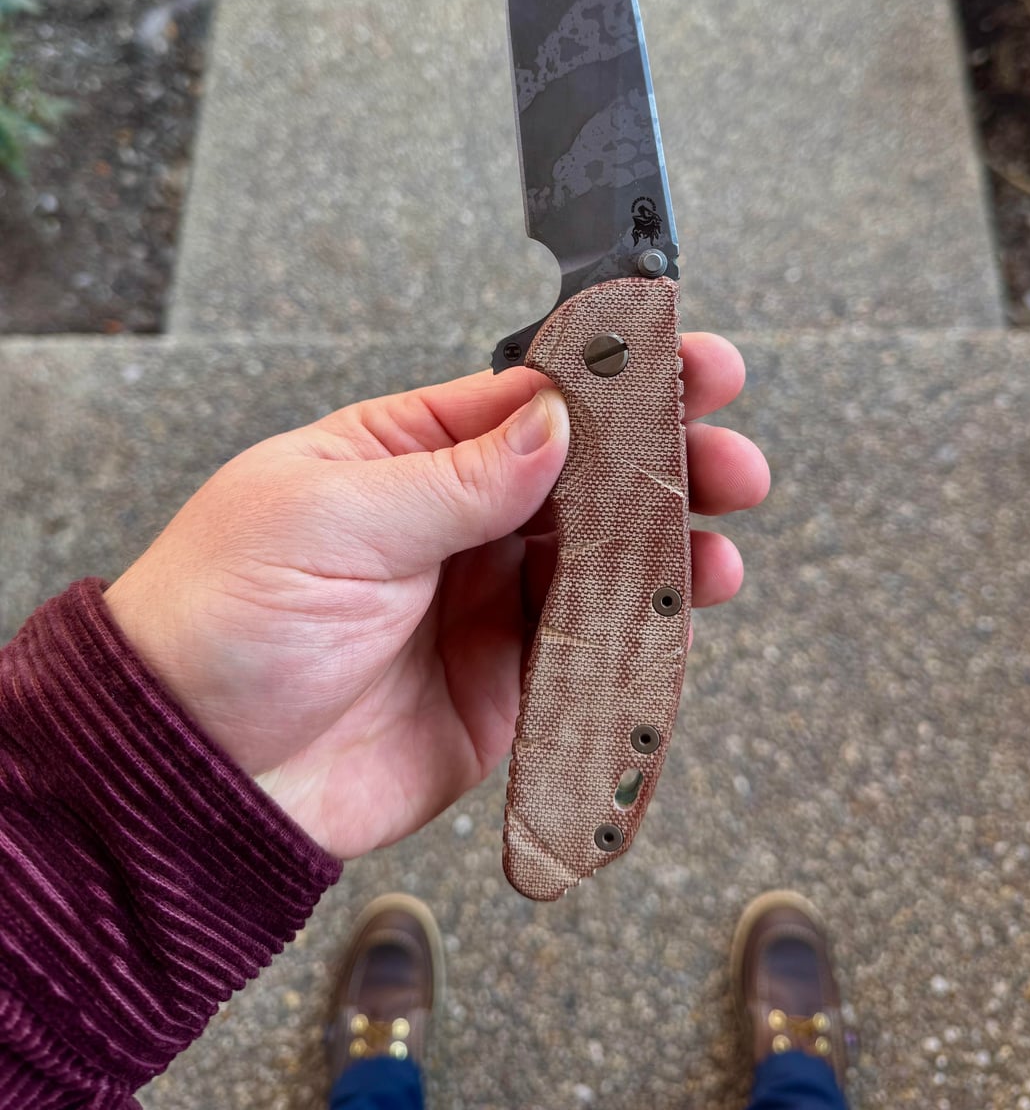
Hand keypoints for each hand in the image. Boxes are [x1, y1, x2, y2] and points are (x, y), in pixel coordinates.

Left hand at [104, 335, 768, 859]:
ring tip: (720, 541)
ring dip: (668, 546)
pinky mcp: (503, 687)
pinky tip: (680, 614)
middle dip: (662, 461)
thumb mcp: (331, 520)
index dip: (614, 379)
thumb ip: (454, 477)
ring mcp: (482, 603)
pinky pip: (588, 649)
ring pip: (601, 560)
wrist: (194, 775)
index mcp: (405, 455)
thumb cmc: (221, 620)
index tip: (685, 362)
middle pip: (584, 477)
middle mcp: (453, 522)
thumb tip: (554, 423)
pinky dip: (642, 634)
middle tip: (727, 457)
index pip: (530, 398)